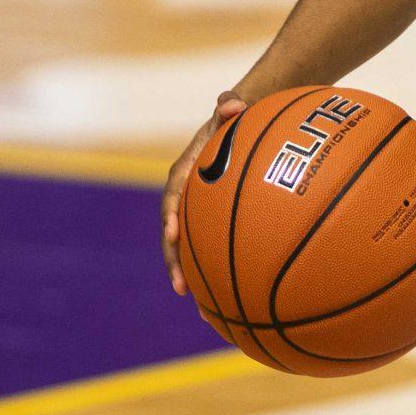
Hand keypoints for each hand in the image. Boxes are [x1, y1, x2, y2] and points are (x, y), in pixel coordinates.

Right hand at [160, 91, 245, 295]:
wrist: (244, 126)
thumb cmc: (238, 119)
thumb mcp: (233, 109)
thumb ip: (229, 106)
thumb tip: (232, 102)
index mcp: (185, 173)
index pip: (173, 195)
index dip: (171, 215)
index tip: (174, 233)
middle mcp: (186, 198)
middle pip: (174, 233)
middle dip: (175, 261)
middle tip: (181, 286)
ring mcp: (198, 214)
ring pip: (192, 250)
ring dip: (195, 278)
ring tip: (203, 312)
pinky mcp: (214, 224)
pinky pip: (214, 251)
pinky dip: (220, 275)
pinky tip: (234, 304)